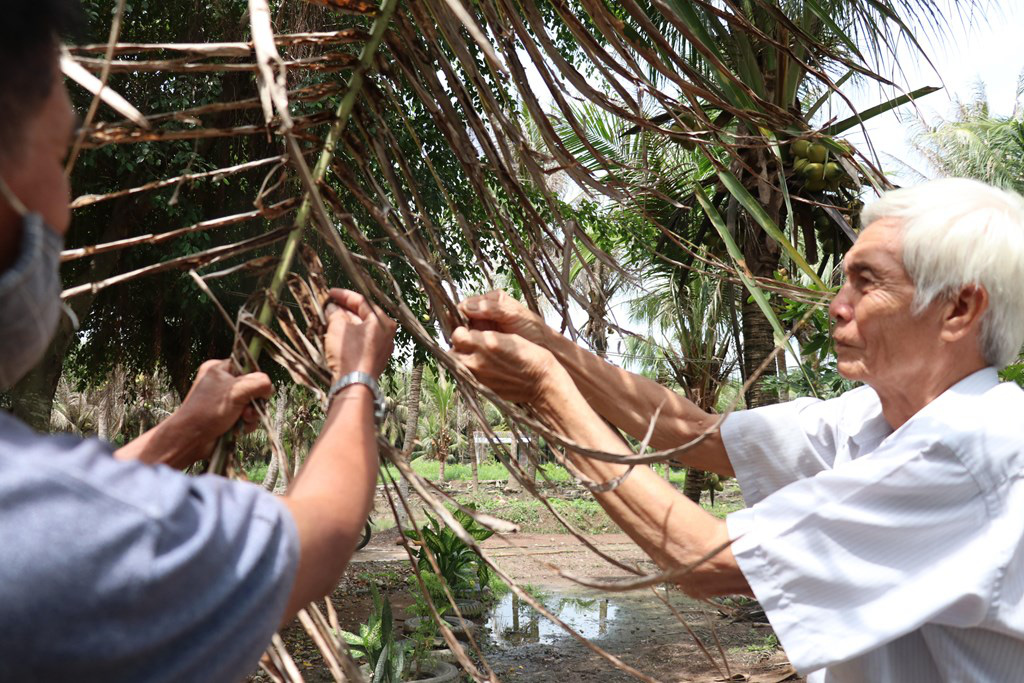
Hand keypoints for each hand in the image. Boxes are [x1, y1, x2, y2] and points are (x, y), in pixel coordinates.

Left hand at [173, 359, 273, 460]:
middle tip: (246, 410)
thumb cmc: (208, 411)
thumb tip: (268, 390)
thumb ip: (259, 383)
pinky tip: (239, 429)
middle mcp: (222, 383)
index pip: (248, 366)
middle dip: (254, 401)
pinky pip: (247, 416)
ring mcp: (225, 400)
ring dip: (252, 414)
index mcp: (219, 369)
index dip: (255, 379)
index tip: (254, 390)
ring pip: (252, 404)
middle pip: (253, 387)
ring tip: (242, 420)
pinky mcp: (228, 416)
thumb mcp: (237, 391)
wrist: (191, 439)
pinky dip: (247, 424)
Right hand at [324, 288, 396, 380]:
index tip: (330, 293)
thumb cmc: (350, 354)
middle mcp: (386, 333)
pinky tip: (336, 334)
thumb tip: (332, 308)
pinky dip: (350, 335)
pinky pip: (362, 341)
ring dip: (345, 322)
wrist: (354, 385)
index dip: (343, 296)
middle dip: (344, 309)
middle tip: (328, 305)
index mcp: (383, 322)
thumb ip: (335, 313)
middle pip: (363, 315)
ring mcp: (382, 347)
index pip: (362, 302)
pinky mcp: (374, 359)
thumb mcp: (338, 327)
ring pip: (362, 328)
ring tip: (329, 318)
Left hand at [450, 326, 569, 405]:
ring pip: (459, 366)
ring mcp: (478, 377)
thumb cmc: (529, 355)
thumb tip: (465, 336)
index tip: (468, 331)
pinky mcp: (483, 389)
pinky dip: (473, 372)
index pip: (457, 334)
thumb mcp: (507, 337)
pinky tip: (486, 369)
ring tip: (477, 357)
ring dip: (464, 360)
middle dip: (459, 348)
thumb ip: (482, 337)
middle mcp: (476, 361)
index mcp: (483, 343)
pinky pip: (470, 378)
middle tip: (470, 345)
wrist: (541, 382)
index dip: (462, 331)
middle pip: (453, 352)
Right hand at [457, 290, 551, 346]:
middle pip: (460, 320)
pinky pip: (471, 346)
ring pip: (464, 335)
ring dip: (463, 341)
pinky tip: (472, 355)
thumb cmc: (533, 329)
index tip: (459, 326)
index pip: (464, 306)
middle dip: (459, 329)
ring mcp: (484, 330)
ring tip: (467, 349)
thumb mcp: (514, 314)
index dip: (458, 315)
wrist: (547, 348)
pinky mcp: (485, 345)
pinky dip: (469, 350)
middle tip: (460, 340)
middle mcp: (484, 314)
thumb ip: (492, 308)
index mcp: (489, 302)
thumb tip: (466, 306)